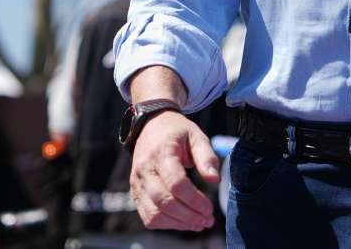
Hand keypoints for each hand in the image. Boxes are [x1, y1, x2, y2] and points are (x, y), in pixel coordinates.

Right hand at [129, 111, 220, 231]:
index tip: (209, 208)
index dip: (194, 200)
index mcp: (161, 153)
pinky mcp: (135, 192)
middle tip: (207, 219)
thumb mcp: (197, 136)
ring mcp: (137, 183)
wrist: (151, 126)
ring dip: (178, 223)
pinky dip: (166, 224)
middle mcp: (144, 169)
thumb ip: (207, 158)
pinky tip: (184, 222)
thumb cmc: (177, 132)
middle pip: (164, 202)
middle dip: (189, 215)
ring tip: (199, 223)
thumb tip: (215, 180)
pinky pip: (148, 216)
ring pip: (154, 214)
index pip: (176, 183)